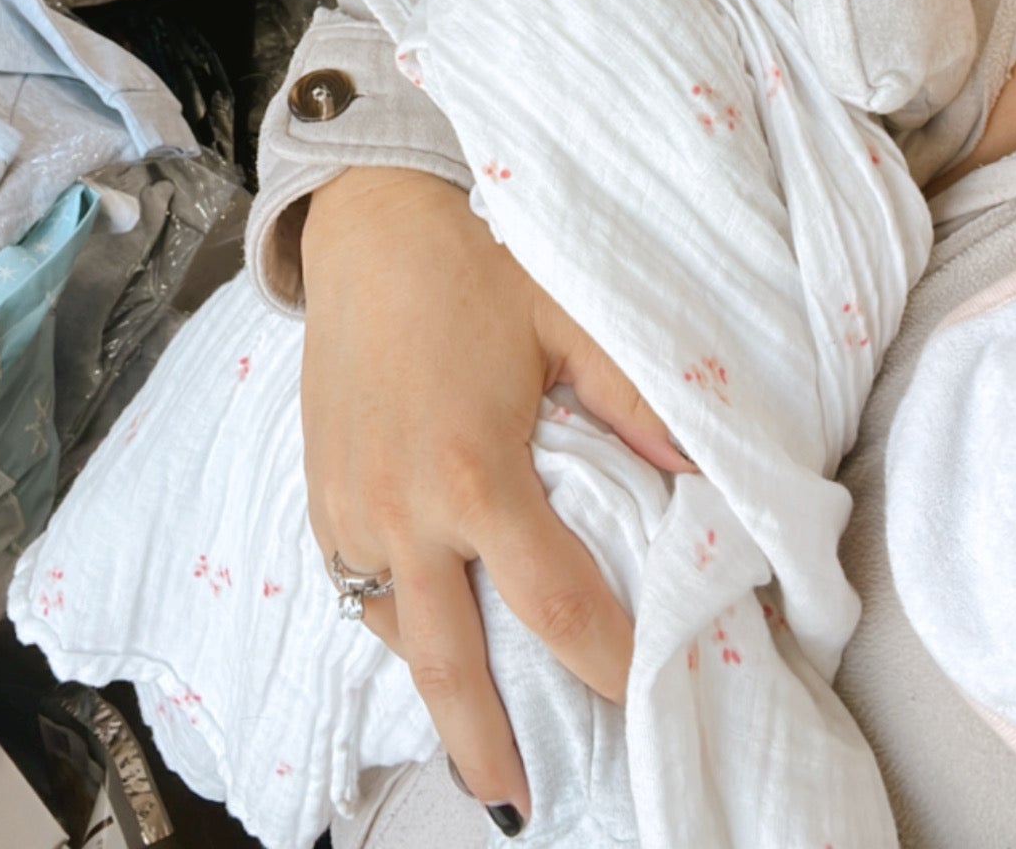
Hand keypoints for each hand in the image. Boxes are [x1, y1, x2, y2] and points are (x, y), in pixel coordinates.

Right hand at [300, 165, 690, 823]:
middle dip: (485, 745)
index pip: (555, 603)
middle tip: (518, 805)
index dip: (604, 661)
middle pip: (449, 662)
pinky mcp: (317, 492)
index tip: (637, 695)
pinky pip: (354, 583)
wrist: (367, 224)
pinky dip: (390, 614)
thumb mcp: (568, 325)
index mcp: (474, 472)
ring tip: (478, 724)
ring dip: (434, 677)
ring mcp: (349, 506)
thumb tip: (699, 477)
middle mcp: (402, 507)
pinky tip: (423, 623)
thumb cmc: (475, 268)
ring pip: (391, 627)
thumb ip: (634, 405)